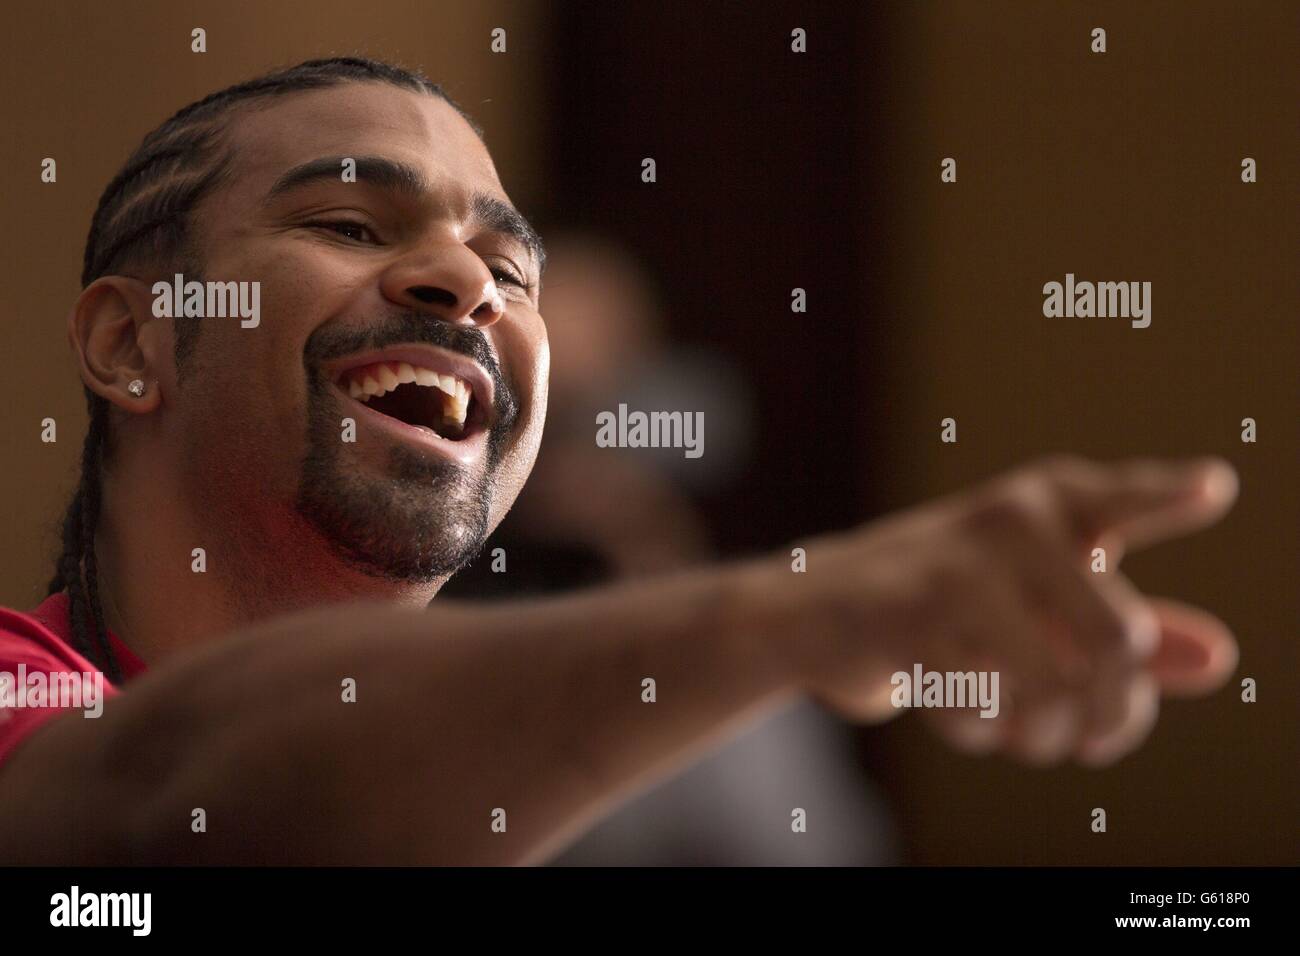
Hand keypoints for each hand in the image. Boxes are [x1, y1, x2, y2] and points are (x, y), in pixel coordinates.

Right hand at [763, 455, 1239, 766]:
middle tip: (1096, 739)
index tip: (1212, 488)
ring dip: (1044, 737)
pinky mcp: (907, 618)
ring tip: (1029, 736)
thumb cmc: (949, 600)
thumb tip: (1218, 660)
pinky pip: (981, 706)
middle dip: (1116, 713)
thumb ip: (1127, 630)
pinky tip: (965, 712)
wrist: (820, 608)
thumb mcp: (1039, 602)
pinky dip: (980, 731)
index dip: (1166, 493)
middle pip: (1117, 638)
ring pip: (1051, 688)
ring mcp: (955, 567)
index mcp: (1047, 503)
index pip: (1118, 498)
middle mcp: (1007, 521)